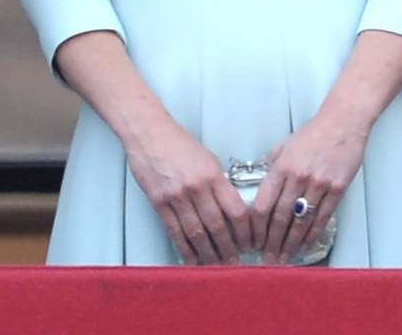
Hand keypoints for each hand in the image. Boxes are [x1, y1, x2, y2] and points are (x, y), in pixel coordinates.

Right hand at [123, 118, 250, 264]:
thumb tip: (231, 207)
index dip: (245, 230)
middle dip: (228, 248)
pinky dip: (184, 247)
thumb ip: (219, 183)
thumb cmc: (180, 144)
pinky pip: (174, 231)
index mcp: (213, 175)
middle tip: (235, 263)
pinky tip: (192, 258)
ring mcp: (176, 197)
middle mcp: (197, 188)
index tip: (251, 241)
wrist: (150, 135)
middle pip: (217, 226)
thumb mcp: (208, 159)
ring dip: (208, 253)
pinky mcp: (159, 203)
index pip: (236, 209)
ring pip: (196, 233)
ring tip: (216, 266)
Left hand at [253, 113, 369, 263]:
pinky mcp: (337, 188)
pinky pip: (323, 217)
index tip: (253, 241)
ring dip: (291, 243)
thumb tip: (265, 189)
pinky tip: (306, 244)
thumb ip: (272, 169)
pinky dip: (313, 234)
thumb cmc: (315, 132)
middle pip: (280, 218)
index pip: (262, 205)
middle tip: (267, 259)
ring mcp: (319, 184)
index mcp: (281, 167)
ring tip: (284, 257)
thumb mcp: (284, 146)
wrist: (344, 121)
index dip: (256, 228)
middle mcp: (298, 177)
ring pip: (301, 222)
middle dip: (272, 243)